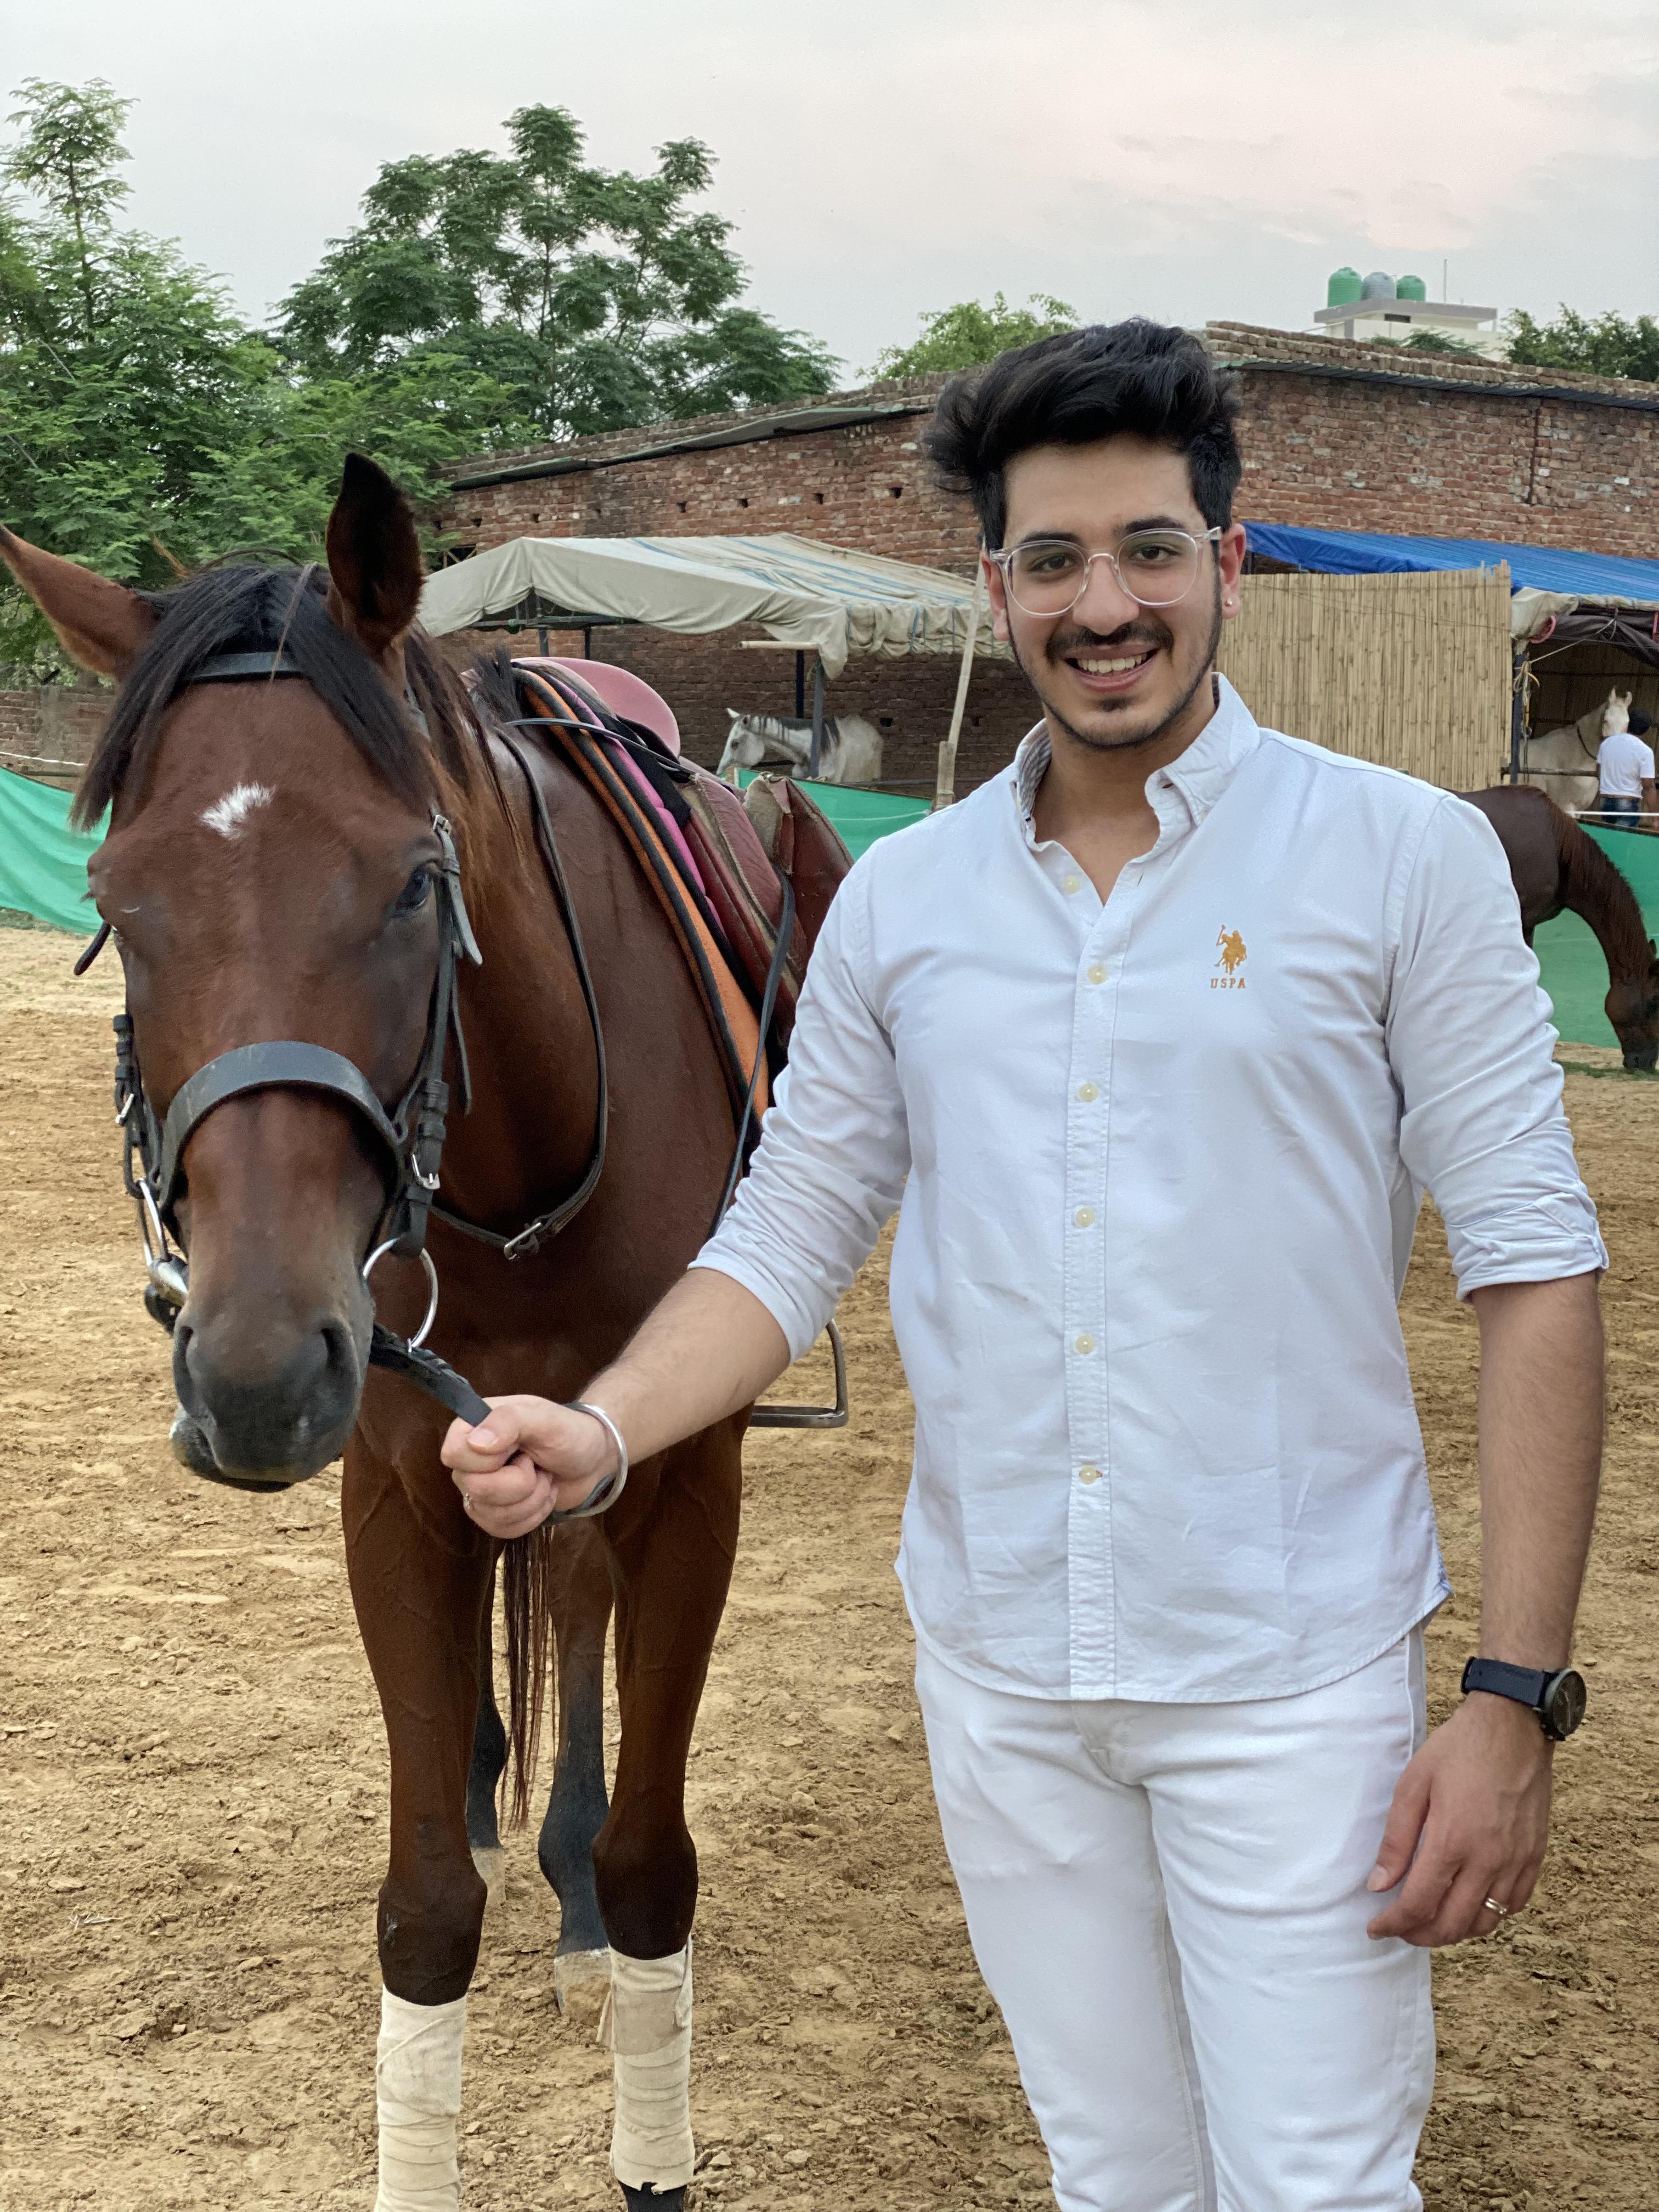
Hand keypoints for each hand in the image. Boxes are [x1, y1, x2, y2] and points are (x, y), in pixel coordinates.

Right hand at [440, 1395, 618, 1538]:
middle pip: (475, 1489)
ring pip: (491, 1515)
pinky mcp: (493, 1514)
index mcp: (472, 1427)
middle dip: (521, 1482)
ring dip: (532, 1499)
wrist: (590, 1461)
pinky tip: (542, 1494)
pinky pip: (502, 1529)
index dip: (488, 1460)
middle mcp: (469, 1461)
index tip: (517, 1449)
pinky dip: (532, 1515)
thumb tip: (475, 1442)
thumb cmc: (567, 1433)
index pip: (453, 1455)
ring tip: (543, 1477)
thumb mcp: (544, 1418)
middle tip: (536, 1464)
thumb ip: (509, 1421)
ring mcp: (479, 1490)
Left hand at [1366, 1694, 1553, 1946]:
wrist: (1513, 1728)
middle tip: (1400, 1928)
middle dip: (1420, 1935)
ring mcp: (1515, 1862)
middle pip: (1452, 1925)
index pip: (1419, 1904)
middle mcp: (1488, 1861)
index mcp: (1453, 1841)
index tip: (1375, 1928)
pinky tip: (1469, 1906)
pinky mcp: (1534, 1858)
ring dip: (1454, 1932)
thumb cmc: (1458, 1750)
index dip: (1393, 1924)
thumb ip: (1396, 1840)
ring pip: (1484, 1924)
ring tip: (1430, 1922)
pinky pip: (1512, 1906)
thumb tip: (1378, 1885)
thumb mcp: (1413, 1784)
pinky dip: (1488, 1918)